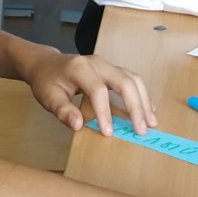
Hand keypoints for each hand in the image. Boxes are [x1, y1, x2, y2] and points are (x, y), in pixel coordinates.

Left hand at [16, 45, 155, 136]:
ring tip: (151, 122)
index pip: (98, 90)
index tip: (109, 133)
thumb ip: (62, 111)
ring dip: (143, 101)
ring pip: (132, 79)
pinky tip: (147, 110)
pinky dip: (141, 95)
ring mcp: (107, 65)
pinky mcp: (112, 70)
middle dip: (135, 106)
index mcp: (79, 68)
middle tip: (142, 130)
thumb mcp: (48, 97)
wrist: (46, 64)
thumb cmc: (46, 81)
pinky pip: (131, 80)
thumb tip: (78, 126)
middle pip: (124, 81)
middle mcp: (97, 63)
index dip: (105, 112)